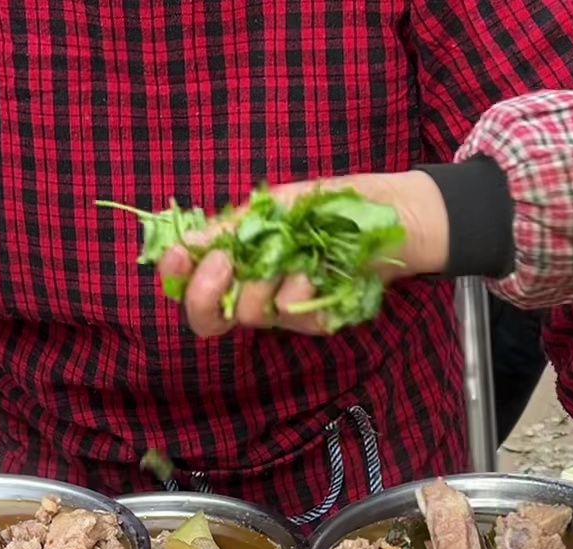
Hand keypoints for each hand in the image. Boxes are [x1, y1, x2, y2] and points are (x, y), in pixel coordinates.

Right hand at [159, 171, 450, 337]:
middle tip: (223, 266)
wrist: (396, 216)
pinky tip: (321, 274)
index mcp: (240, 259)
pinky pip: (296, 317)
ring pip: (252, 314)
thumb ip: (233, 228)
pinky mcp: (317, 320)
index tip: (175, 260)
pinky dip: (305, 293)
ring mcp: (285, 307)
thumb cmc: (335, 205)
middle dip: (207, 294)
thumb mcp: (279, 204)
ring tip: (294, 259)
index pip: (192, 283)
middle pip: (208, 318)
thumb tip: (187, 242)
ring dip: (267, 284)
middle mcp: (256, 288)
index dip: (177, 278)